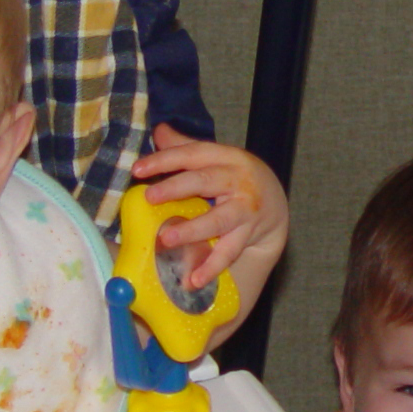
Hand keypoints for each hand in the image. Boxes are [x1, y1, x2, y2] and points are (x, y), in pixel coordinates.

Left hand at [132, 125, 289, 301]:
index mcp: (226, 157)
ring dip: (192, 231)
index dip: (165, 160)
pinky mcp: (249, 234)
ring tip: (166, 240)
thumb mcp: (216, 159)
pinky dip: (211, 267)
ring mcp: (245, 209)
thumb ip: (186, 147)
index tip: (138, 170)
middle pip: (206, 181)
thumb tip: (159, 131)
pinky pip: (229, 252)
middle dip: (177, 188)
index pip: (193, 154)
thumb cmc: (235, 178)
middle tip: (150, 197)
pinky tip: (193, 280)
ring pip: (219, 220)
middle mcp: (239, 180)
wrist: (274, 204)